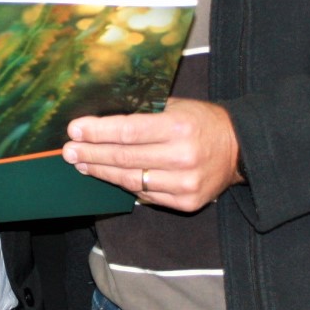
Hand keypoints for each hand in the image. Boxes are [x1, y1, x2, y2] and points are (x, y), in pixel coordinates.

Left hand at [62, 99, 242, 213]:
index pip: (127, 131)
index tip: (74, 130)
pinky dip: (126, 185)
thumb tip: (101, 119)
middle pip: (124, 158)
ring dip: (102, 172)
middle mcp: (182, 157)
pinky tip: (109, 177)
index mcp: (178, 127)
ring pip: (131, 180)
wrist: (240, 149)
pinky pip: (146, 194)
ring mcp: (185, 183)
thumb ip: (144, 113)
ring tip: (82, 165)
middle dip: (91, 154)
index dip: (97, 132)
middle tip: (68, 151)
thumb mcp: (177, 106)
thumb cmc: (202, 121)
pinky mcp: (187, 202)